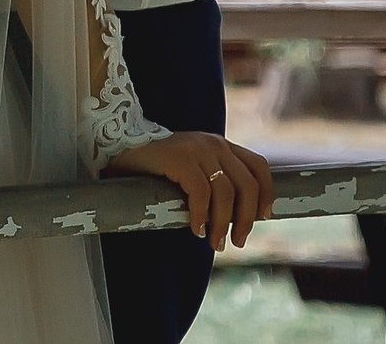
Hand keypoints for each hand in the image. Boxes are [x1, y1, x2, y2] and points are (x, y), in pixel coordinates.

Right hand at [105, 131, 273, 248]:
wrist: (120, 149)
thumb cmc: (157, 168)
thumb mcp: (192, 171)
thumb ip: (213, 184)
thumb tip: (236, 218)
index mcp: (221, 145)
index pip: (258, 167)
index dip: (266, 194)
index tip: (262, 218)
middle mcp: (213, 143)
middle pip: (247, 184)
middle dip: (246, 219)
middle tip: (237, 242)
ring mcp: (196, 148)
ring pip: (226, 192)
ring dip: (223, 224)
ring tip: (214, 242)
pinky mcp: (179, 156)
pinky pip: (200, 192)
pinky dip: (201, 215)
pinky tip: (196, 229)